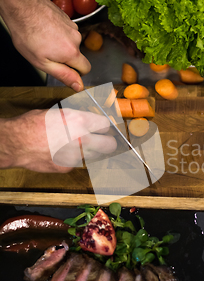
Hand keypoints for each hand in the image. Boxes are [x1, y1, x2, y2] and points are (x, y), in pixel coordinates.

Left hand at [0, 0, 90, 90]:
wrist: (22, 5)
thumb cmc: (27, 34)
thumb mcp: (42, 63)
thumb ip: (64, 75)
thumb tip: (79, 86)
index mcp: (72, 52)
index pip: (86, 69)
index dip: (75, 72)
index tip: (62, 69)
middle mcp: (76, 39)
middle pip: (77, 55)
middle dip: (64, 57)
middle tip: (45, 52)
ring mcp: (73, 26)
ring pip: (71, 42)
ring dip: (60, 44)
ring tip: (42, 38)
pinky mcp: (67, 18)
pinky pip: (66, 32)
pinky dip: (57, 33)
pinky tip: (44, 29)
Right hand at [0, 109, 116, 172]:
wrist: (16, 143)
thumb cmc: (33, 125)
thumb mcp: (58, 113)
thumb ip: (77, 118)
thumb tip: (89, 121)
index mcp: (80, 120)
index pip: (106, 124)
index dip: (105, 126)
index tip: (104, 128)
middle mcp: (82, 138)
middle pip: (110, 144)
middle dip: (108, 142)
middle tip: (103, 140)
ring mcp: (76, 155)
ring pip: (95, 155)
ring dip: (92, 151)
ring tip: (78, 146)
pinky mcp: (68, 167)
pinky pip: (78, 163)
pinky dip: (74, 159)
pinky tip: (62, 153)